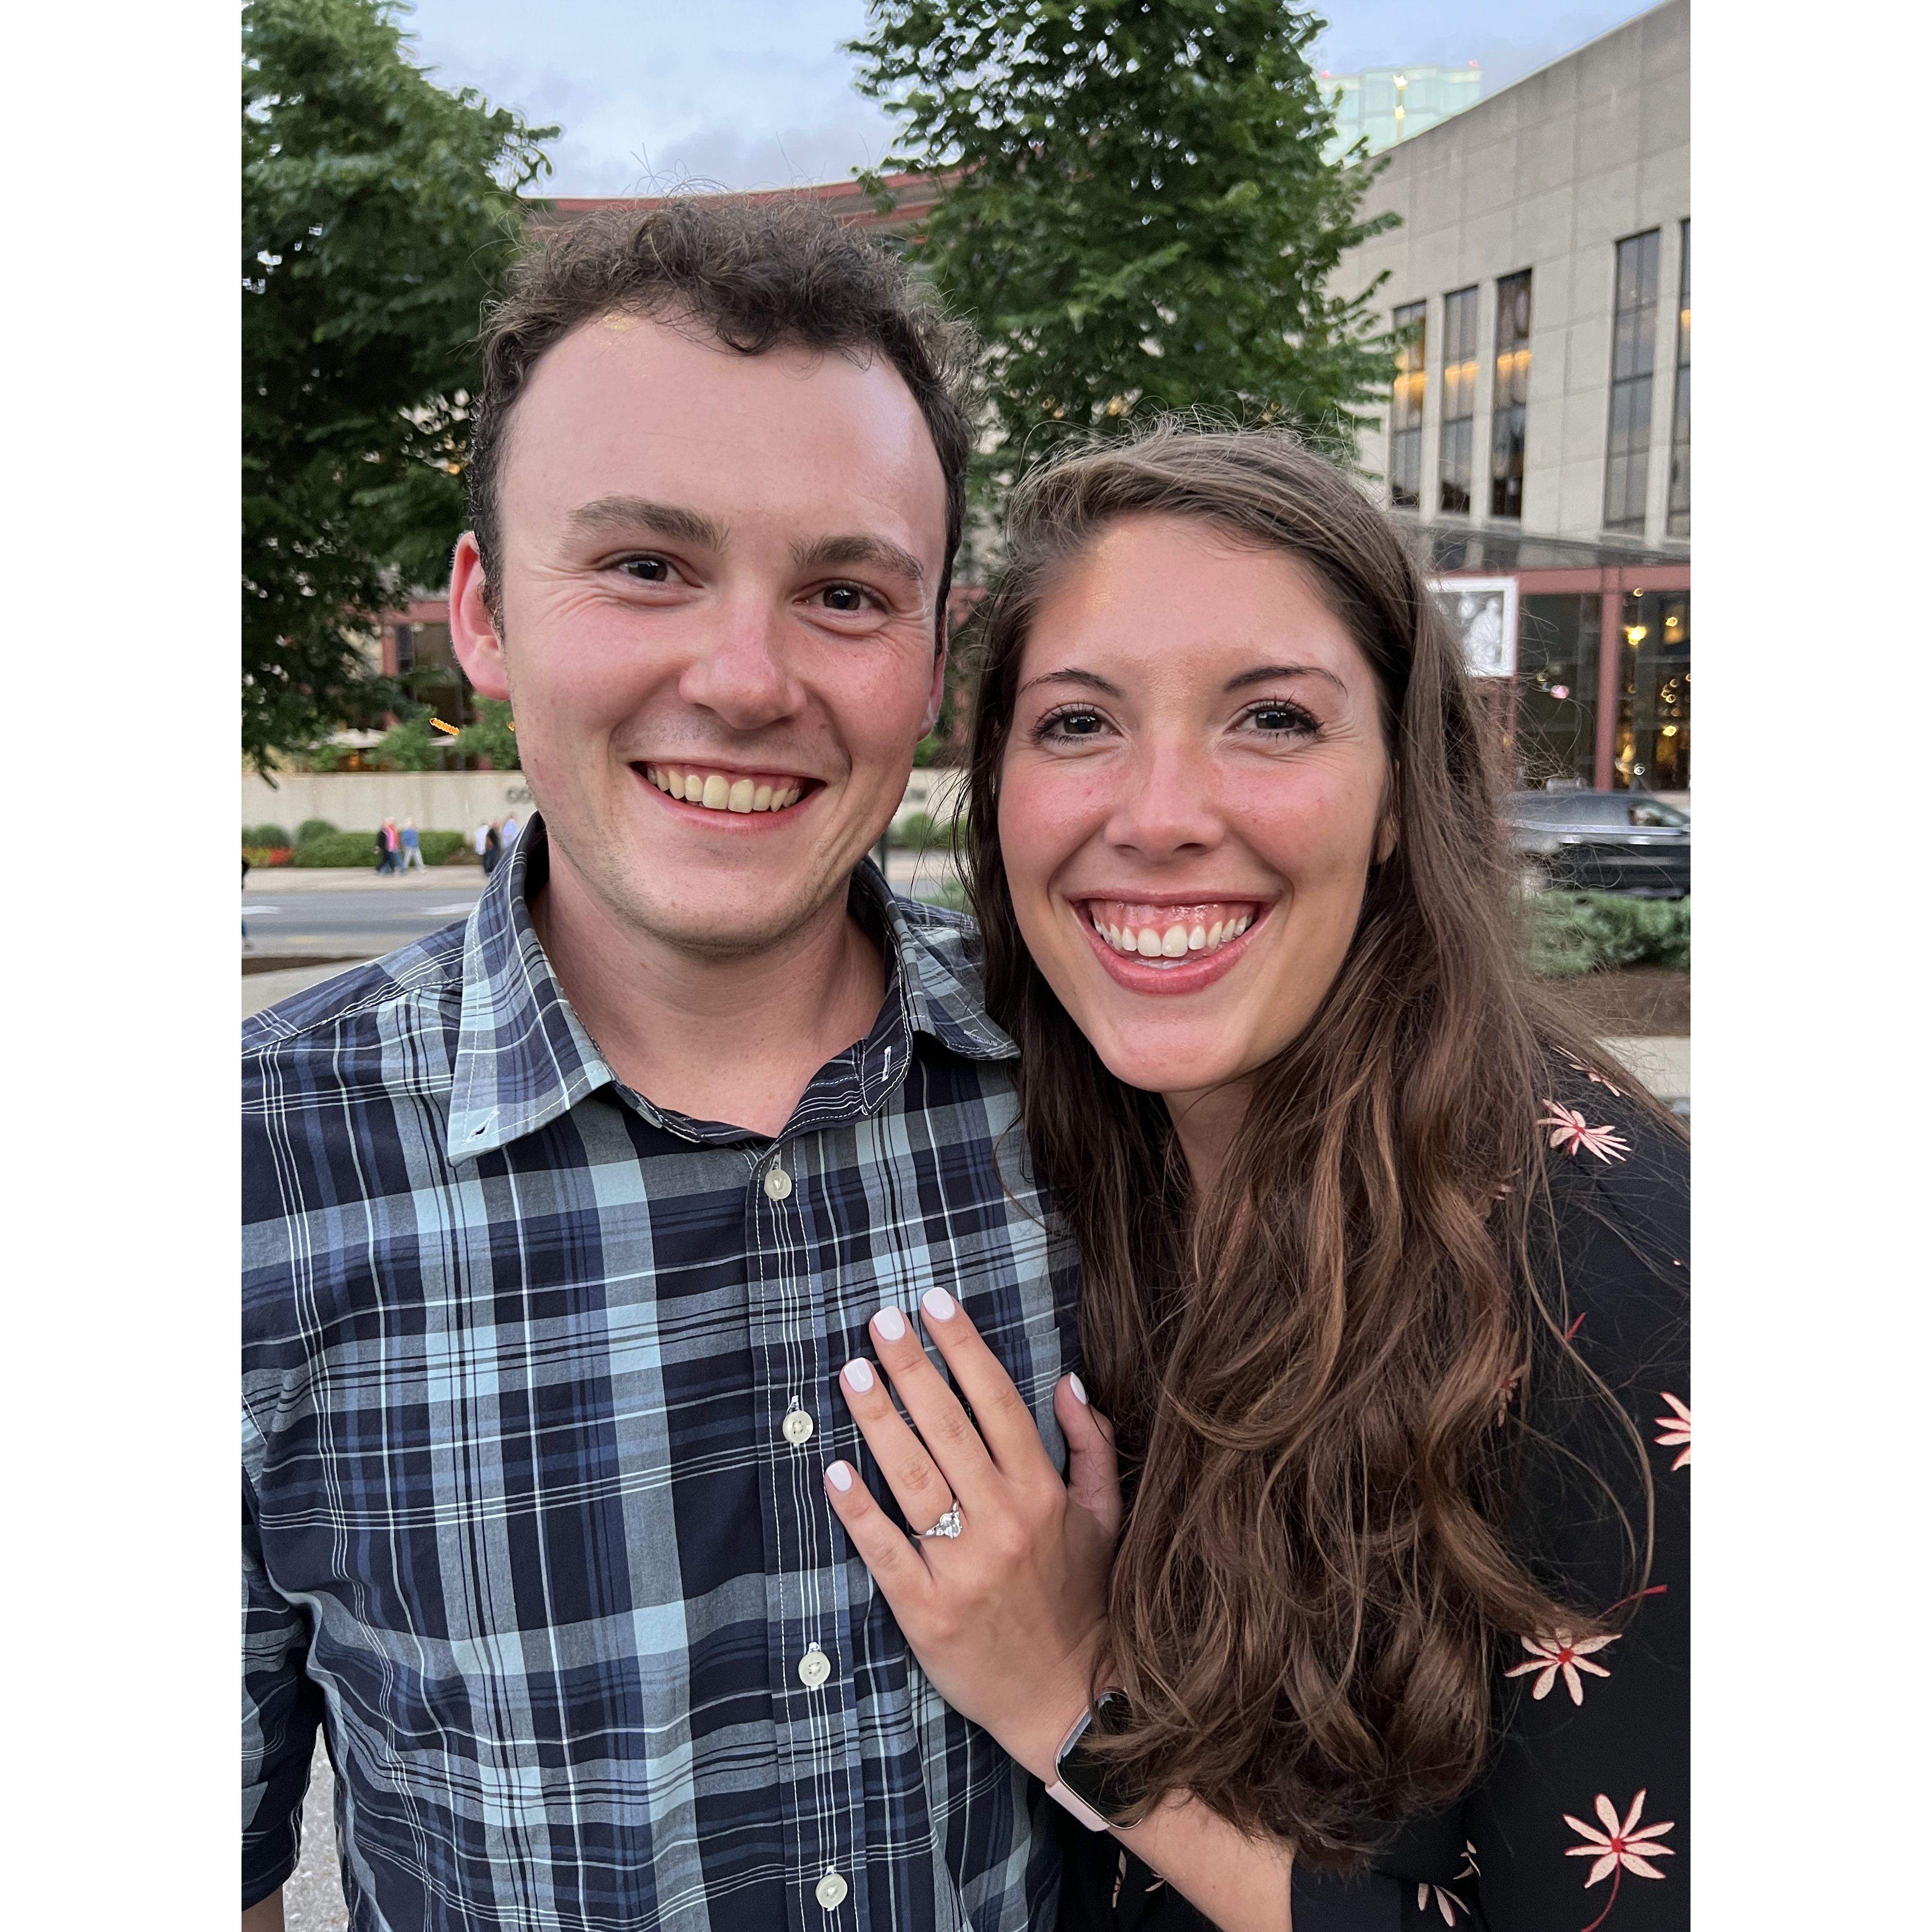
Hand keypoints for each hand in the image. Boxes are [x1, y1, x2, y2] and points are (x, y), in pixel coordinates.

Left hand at [825, 1286, 1122, 1781]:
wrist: (1070, 1704)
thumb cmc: (1085, 1602)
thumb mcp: (1106, 1519)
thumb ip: (1092, 1447)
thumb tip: (1069, 1382)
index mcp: (1043, 1495)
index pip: (999, 1403)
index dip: (964, 1348)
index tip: (933, 1303)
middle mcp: (1004, 1522)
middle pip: (949, 1428)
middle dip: (913, 1367)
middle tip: (879, 1320)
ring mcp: (963, 1568)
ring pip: (914, 1479)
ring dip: (880, 1421)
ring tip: (852, 1373)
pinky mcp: (926, 1612)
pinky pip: (886, 1551)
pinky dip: (858, 1510)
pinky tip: (832, 1471)